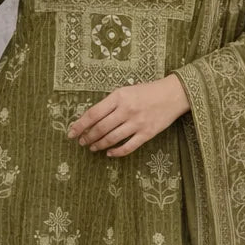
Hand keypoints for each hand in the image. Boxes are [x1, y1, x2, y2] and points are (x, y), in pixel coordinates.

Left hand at [67, 74, 190, 156]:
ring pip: (112, 139)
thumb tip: (92, 119)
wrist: (173, 94)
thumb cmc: (147, 91)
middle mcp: (126, 110)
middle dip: (88, 137)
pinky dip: (116, 152)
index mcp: (119, 97)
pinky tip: (109, 153)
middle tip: (82, 142)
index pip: (93, 114)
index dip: (79, 125)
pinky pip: (128, 147)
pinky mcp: (147, 133)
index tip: (71, 133)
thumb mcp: (126, 91)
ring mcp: (137, 123)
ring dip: (99, 145)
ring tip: (92, 147)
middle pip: (100, 128)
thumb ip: (110, 103)